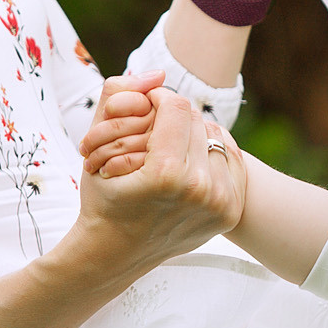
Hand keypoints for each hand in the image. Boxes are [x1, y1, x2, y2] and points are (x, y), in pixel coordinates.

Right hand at [52, 78, 242, 267]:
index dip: (156, 99)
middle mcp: (201, 190)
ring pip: (215, 135)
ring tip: (169, 150)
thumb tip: (159, 74)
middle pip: (197, 119)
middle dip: (173, 119)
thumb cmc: (103, 197)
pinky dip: (209, 154)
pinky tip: (189, 163)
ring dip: (192, 135)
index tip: (145, 108)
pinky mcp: (231, 210)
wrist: (115, 253)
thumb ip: (119, 96)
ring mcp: (220, 203)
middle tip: (153, 134)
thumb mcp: (96, 144)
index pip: (176, 106)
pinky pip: (229, 158)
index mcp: (167, 174)